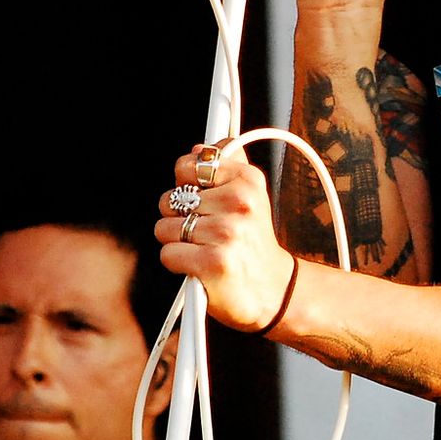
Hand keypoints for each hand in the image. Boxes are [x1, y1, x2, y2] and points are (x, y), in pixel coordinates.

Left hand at [158, 147, 295, 333]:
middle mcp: (240, 202)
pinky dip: (178, 263)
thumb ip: (227, 166)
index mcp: (248, 180)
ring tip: (204, 249)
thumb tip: (199, 148)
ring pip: (165, 227)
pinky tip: (199, 266)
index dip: (186, 186)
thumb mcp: (251, 197)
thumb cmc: (253, 243)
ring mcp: (227, 232)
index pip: (187, 165)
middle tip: (206, 231)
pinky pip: (168, 253)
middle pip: (170, 198)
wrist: (275, 290)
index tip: (203, 200)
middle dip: (179, 217)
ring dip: (177, 242)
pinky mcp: (214, 262)